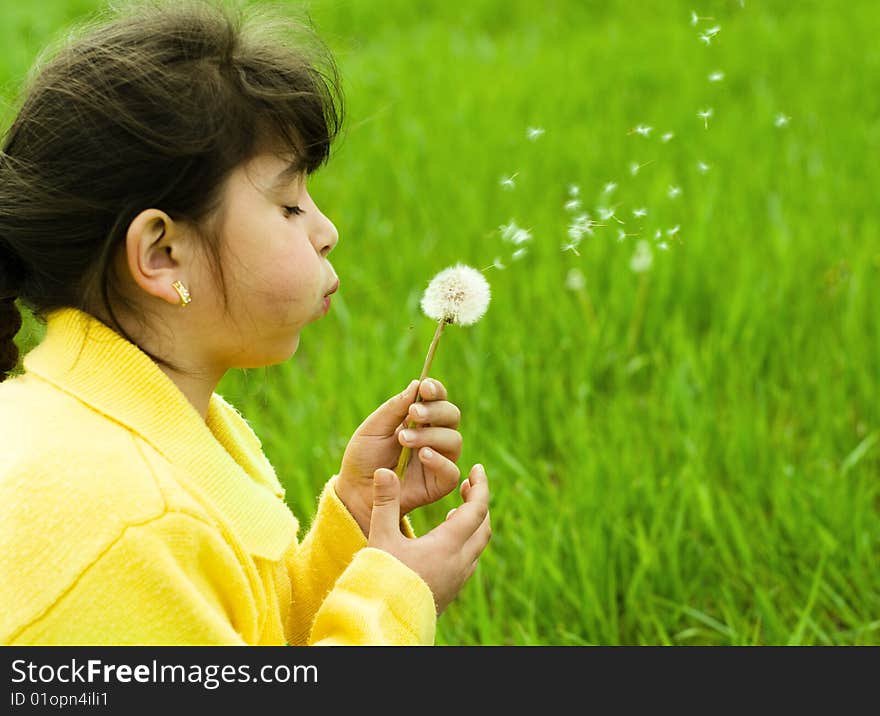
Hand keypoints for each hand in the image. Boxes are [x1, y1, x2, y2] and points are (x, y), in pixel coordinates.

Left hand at [337, 378, 462, 534]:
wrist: (356, 491)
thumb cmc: (364, 457)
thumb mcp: (373, 428)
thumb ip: (395, 409)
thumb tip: (417, 384)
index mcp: (420, 419)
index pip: (437, 399)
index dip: (436, 390)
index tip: (426, 387)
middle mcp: (434, 437)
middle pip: (451, 415)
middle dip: (435, 411)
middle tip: (413, 413)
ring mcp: (439, 460)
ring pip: (454, 440)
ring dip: (430, 435)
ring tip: (404, 439)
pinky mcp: (439, 483)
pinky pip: (452, 471)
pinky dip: (439, 461)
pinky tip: (422, 455)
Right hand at [368, 464, 490, 613]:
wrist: (383, 622)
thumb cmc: (380, 578)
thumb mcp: (381, 536)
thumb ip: (385, 502)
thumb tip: (384, 470)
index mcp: (447, 545)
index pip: (477, 510)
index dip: (480, 486)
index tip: (477, 469)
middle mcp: (460, 563)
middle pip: (483, 527)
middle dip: (479, 503)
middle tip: (468, 484)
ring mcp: (458, 579)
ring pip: (477, 546)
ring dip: (473, 524)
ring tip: (457, 510)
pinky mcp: (451, 591)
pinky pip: (468, 561)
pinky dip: (465, 543)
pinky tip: (447, 540)